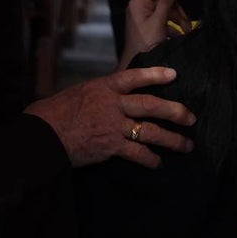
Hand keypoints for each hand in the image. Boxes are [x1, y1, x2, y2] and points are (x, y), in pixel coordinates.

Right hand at [24, 67, 195, 167]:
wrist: (44, 132)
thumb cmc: (57, 111)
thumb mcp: (81, 92)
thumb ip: (102, 93)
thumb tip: (117, 94)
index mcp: (104, 87)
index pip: (134, 77)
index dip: (155, 74)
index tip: (173, 74)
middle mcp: (112, 104)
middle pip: (151, 105)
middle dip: (175, 111)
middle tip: (191, 118)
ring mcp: (113, 126)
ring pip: (151, 131)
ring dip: (172, 139)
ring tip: (186, 145)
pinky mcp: (111, 146)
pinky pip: (138, 153)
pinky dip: (151, 159)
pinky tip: (158, 163)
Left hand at [120, 0, 185, 68]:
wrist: (138, 64)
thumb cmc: (145, 43)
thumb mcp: (158, 21)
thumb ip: (166, 1)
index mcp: (139, 2)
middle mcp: (141, 7)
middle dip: (178, 10)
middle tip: (188, 22)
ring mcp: (145, 17)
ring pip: (167, 11)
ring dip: (179, 20)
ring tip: (187, 31)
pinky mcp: (151, 26)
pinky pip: (165, 21)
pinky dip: (174, 28)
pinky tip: (181, 35)